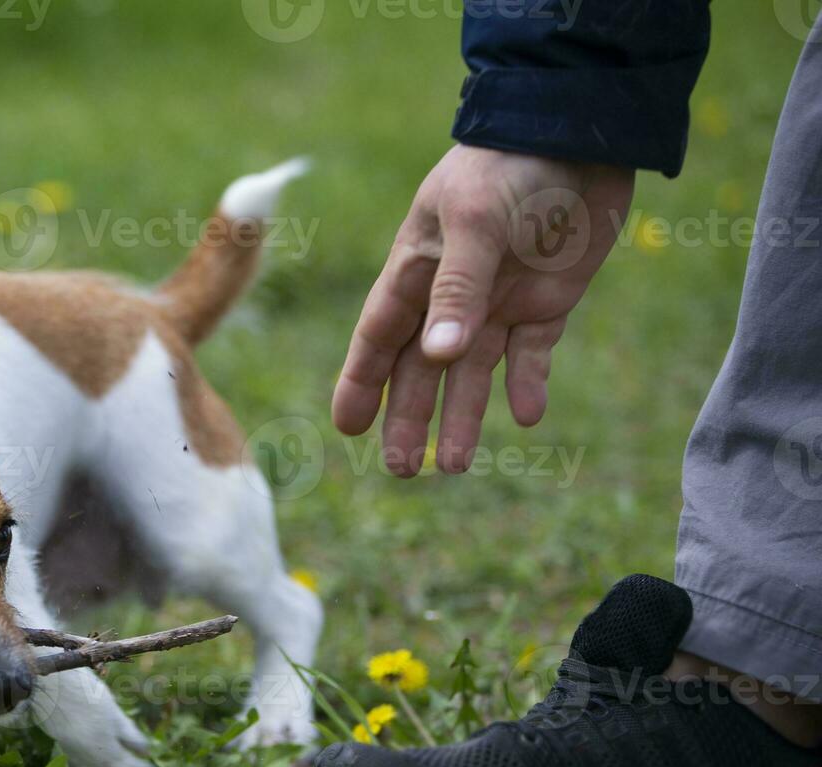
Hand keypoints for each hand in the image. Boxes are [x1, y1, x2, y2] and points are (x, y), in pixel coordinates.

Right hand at [332, 145, 634, 475]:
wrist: (582, 133)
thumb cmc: (510, 168)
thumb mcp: (475, 222)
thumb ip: (457, 291)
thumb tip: (438, 358)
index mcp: (417, 269)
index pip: (380, 336)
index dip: (361, 382)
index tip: (347, 428)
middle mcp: (451, 293)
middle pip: (421, 368)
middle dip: (409, 418)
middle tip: (402, 470)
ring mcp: (498, 300)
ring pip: (472, 372)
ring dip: (463, 416)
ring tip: (456, 466)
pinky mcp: (546, 302)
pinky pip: (530, 355)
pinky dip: (527, 385)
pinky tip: (528, 416)